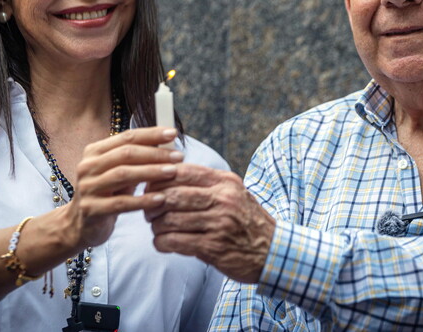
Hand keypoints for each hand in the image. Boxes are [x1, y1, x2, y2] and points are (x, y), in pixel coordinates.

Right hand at [68, 127, 183, 248]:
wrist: (80, 225)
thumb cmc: (107, 194)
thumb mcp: (118, 172)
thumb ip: (137, 158)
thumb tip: (168, 143)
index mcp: (95, 152)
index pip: (127, 137)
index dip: (151, 134)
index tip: (173, 133)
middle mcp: (88, 166)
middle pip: (126, 154)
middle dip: (155, 153)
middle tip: (178, 156)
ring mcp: (88, 188)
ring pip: (123, 175)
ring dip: (151, 172)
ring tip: (173, 172)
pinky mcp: (91, 210)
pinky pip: (121, 203)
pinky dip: (142, 200)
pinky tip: (160, 199)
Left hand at [145, 164, 275, 282]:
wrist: (273, 251)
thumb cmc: (247, 220)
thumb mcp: (233, 192)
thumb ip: (206, 183)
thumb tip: (168, 175)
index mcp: (225, 182)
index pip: (183, 171)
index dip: (160, 178)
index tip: (151, 187)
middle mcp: (222, 199)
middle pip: (172, 195)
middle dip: (153, 204)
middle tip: (149, 212)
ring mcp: (218, 223)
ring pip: (170, 219)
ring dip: (156, 226)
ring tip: (158, 229)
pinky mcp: (213, 247)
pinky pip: (175, 241)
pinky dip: (162, 243)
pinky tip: (163, 243)